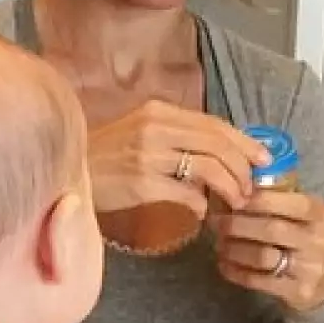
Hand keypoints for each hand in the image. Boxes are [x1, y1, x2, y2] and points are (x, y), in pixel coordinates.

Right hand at [87, 101, 269, 219]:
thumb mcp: (137, 132)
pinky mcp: (141, 183)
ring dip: (230, 187)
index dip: (244, 142)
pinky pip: (187, 193)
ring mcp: (147, 156)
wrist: (61, 176)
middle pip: (218, 145)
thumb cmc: (101, 158)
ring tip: (234, 202)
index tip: (262, 159)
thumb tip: (216, 151)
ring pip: (209, 168)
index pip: (214, 124)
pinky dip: (202, 204)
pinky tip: (202, 211)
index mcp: (157, 112)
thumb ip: (173, 135)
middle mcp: (155, 128)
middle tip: (251, 188)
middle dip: (243, 168)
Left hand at [212, 189, 323, 313]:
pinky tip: (223, 264)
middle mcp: (319, 241)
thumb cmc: (307, 239)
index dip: (258, 200)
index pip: (292, 203)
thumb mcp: (304, 216)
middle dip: (237, 225)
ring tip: (219, 244)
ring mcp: (310, 268)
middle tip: (215, 222)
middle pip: (271, 229)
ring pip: (262, 256)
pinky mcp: (298, 291)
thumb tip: (238, 185)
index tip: (233, 199)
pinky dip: (235, 271)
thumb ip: (278, 200)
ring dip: (233, 249)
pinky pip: (258, 280)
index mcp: (321, 215)